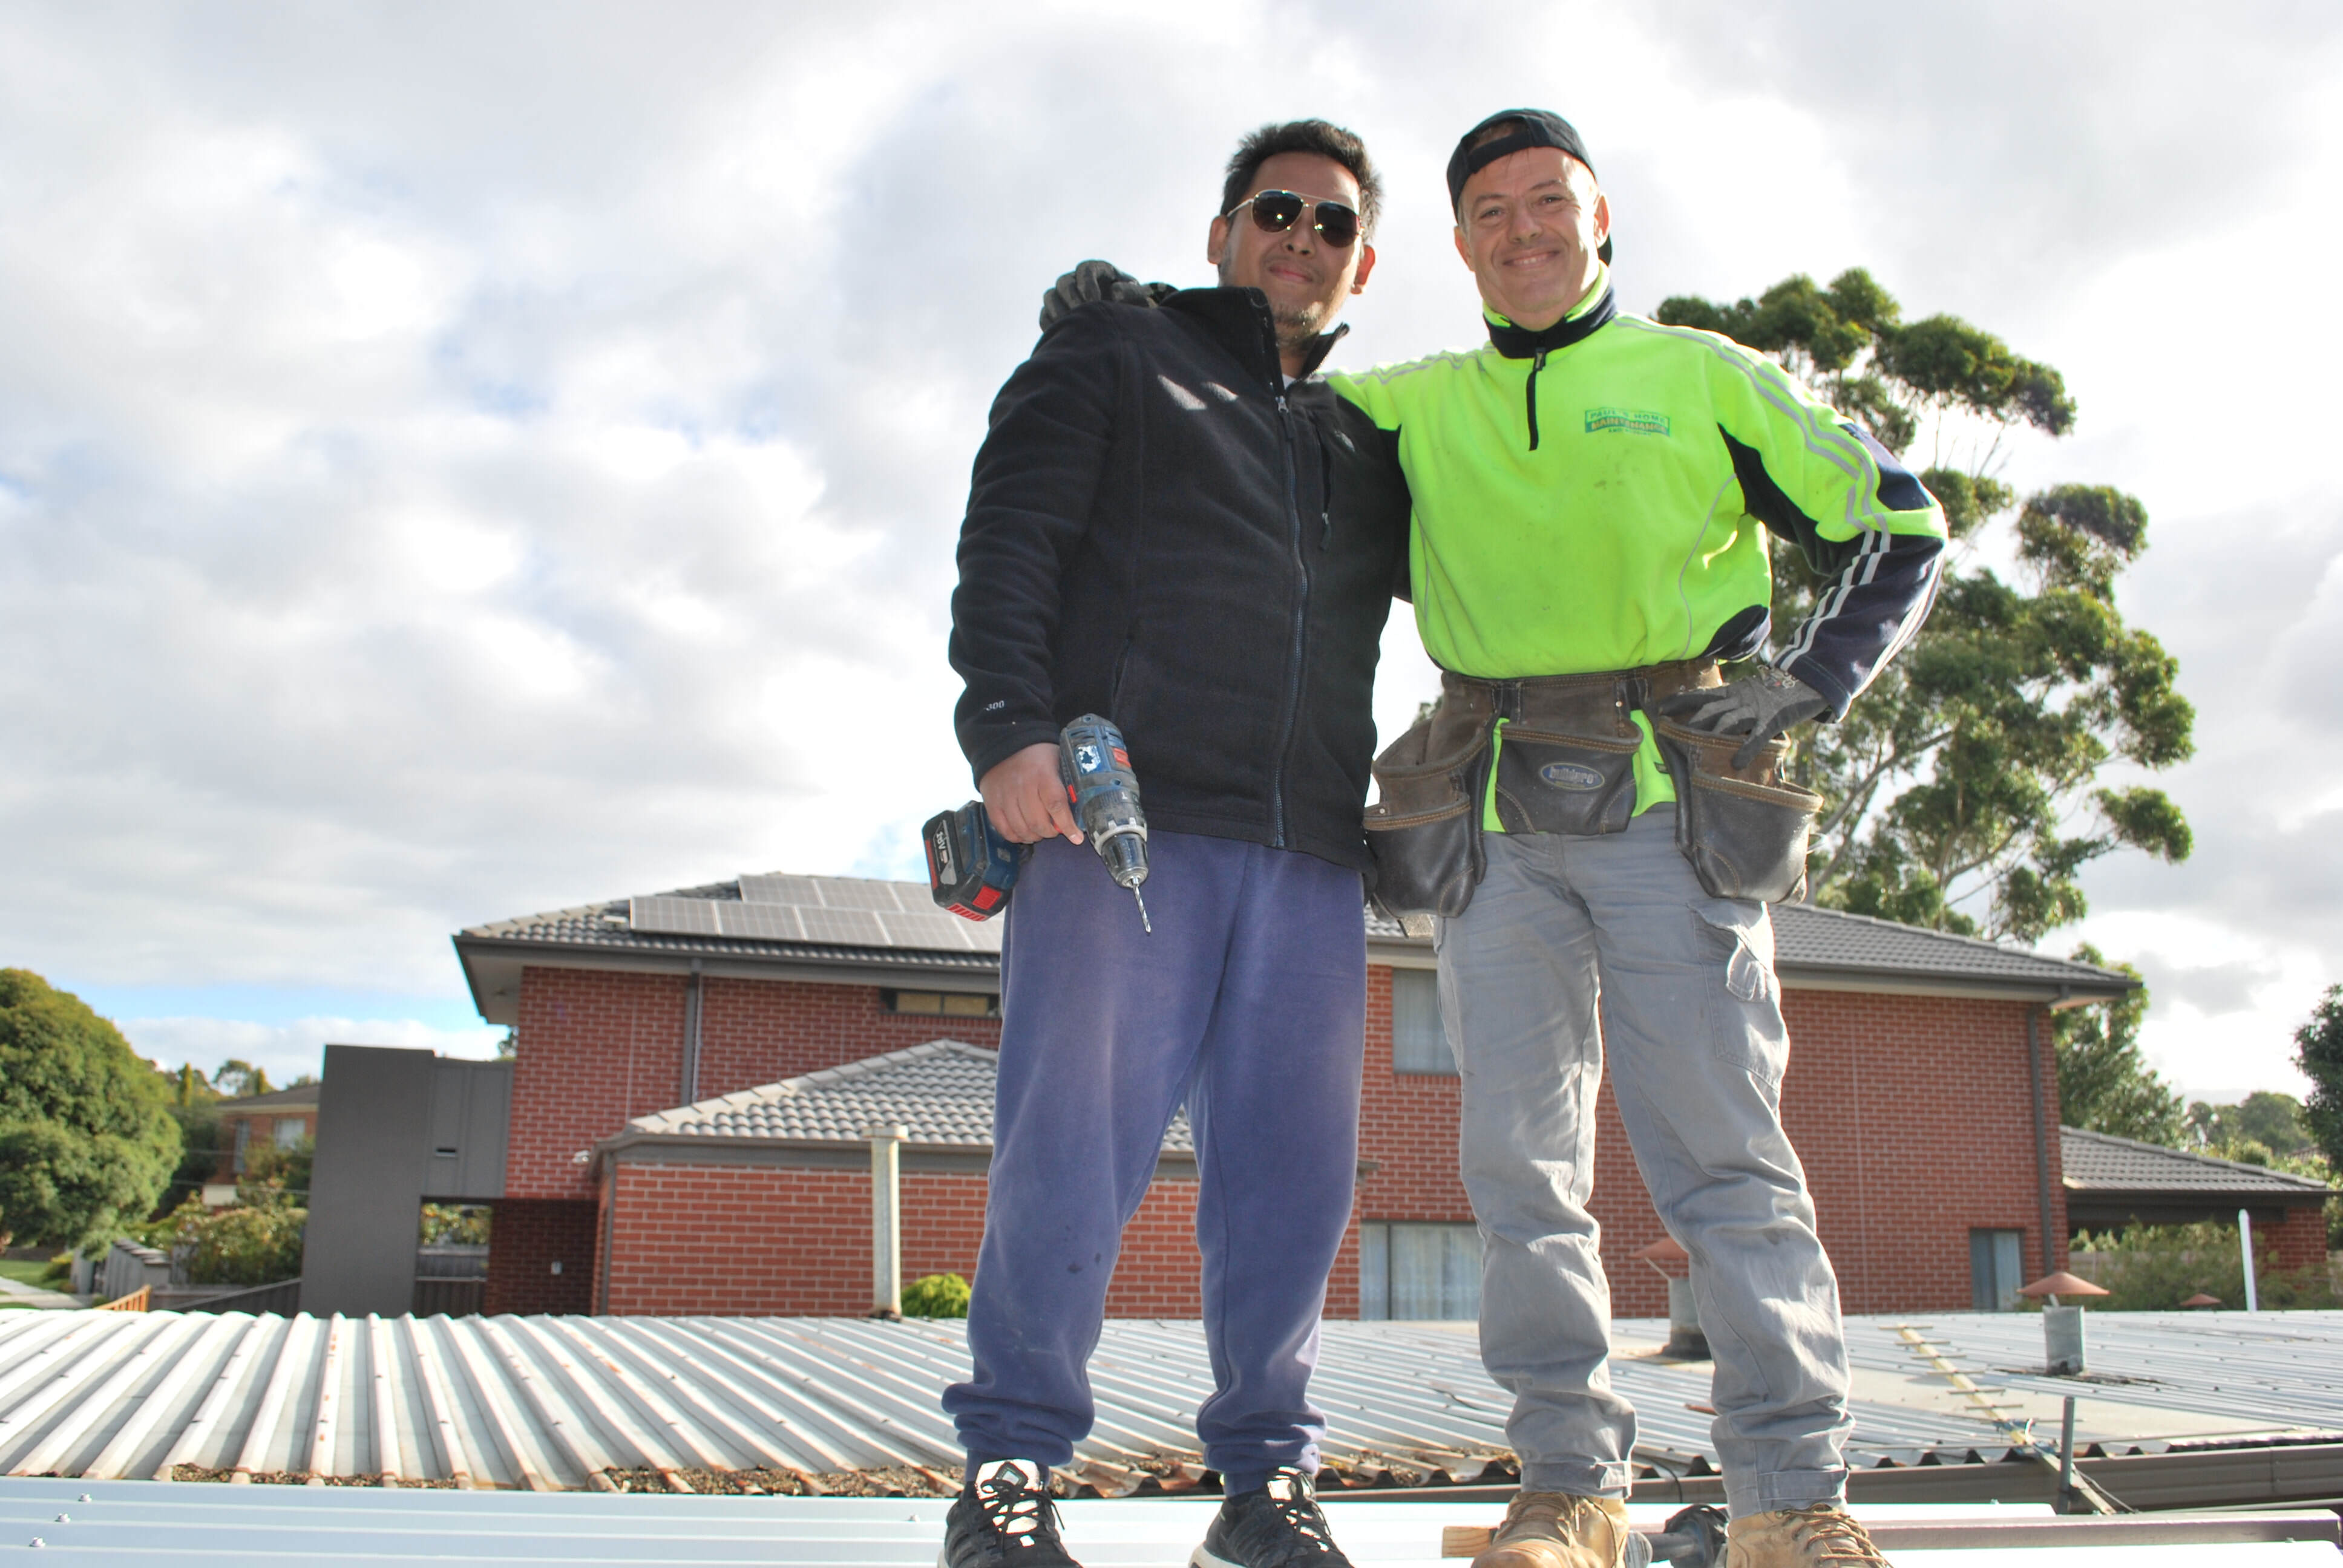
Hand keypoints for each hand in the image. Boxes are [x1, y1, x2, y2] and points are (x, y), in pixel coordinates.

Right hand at [980, 742, 1082, 844]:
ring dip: (1034, 836)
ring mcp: (1004, 795)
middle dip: (1050, 832)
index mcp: (1042, 774)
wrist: (1005, 742)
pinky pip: (1004, 829)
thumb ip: (1066, 785)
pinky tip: (1024, 833)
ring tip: (1040, 832)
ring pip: (1021, 829)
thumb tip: (1079, 812)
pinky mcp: (991, 802)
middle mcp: (1022, 786)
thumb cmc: (1038, 755)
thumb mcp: (1057, 761)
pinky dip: (1016, 836)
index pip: (1056, 805)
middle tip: (1055, 830)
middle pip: (1037, 822)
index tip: (1076, 837)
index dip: (1067, 825)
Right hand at [1039, 260, 1172, 329]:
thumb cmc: (1132, 305)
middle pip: (1063, 283)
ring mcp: (1063, 296)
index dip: (1087, 283)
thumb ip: (1131, 292)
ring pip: (1050, 297)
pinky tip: (1064, 334)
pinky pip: (1045, 316)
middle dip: (1072, 299)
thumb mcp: (1138, 297)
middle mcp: (1076, 280)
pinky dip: (1051, 324)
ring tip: (1072, 326)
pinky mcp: (1055, 313)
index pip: (1084, 270)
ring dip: (1058, 311)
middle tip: (1082, 314)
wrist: (1123, 320)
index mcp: (1096, 270)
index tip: (1095, 300)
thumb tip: (1115, 293)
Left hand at [1654, 666, 1829, 768]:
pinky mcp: (1773, 720)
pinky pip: (1758, 736)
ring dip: (1713, 733)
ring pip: (1729, 720)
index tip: (1660, 708)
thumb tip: (1713, 722)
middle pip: (1711, 709)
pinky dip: (1747, 748)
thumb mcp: (1749, 695)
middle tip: (1673, 734)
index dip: (1680, 701)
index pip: (1701, 695)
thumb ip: (1732, 705)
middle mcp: (1740, 699)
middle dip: (1691, 721)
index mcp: (1733, 692)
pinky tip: (1737, 762)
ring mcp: (1756, 709)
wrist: (1808, 682)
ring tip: (1697, 746)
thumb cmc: (1775, 693)